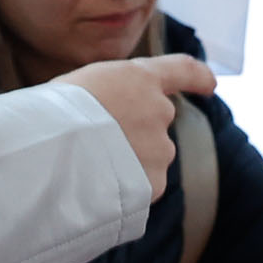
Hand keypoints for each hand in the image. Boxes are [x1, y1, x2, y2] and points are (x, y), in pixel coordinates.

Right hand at [52, 53, 216, 198]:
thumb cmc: (51, 114)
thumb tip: (105, 121)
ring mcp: (160, 148)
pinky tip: (97, 189)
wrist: (52, 150)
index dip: (198, 77)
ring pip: (148, 160)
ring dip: (127, 164)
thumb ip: (106, 97)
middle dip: (133, 136)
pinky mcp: (154, 183)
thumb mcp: (78, 88)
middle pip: (154, 125)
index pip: (180, 71)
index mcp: (138, 79)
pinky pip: (141, 188)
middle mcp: (159, 110)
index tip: (211, 84)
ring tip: (88, 169)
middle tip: (94, 147)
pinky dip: (125, 191)